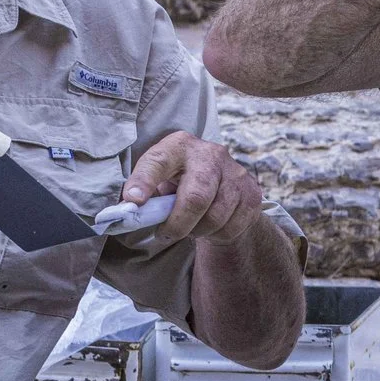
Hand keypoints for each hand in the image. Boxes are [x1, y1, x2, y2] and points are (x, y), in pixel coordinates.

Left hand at [119, 133, 265, 244]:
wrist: (223, 185)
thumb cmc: (180, 182)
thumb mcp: (160, 178)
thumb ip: (144, 190)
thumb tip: (126, 209)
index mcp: (179, 145)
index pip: (158, 162)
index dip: (144, 182)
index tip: (132, 202)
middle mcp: (210, 154)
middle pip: (196, 197)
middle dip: (178, 224)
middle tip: (164, 235)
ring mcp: (235, 173)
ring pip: (216, 217)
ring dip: (198, 231)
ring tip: (189, 227)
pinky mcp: (252, 193)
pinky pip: (232, 226)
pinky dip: (217, 234)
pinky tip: (210, 226)